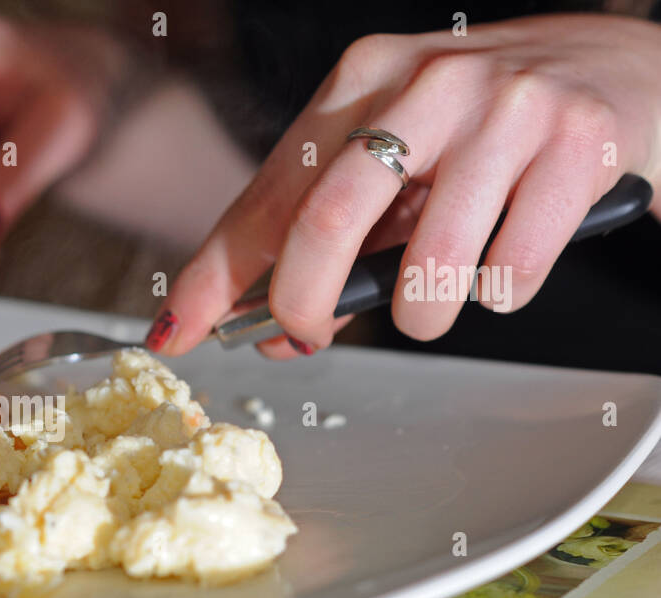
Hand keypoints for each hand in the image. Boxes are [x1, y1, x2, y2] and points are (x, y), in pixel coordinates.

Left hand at [147, 14, 660, 356]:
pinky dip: (495, 294)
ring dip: (417, 314)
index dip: (214, 274)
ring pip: (425, 261)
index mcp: (361, 81)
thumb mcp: (396, 155)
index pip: (266, 194)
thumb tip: (277, 324)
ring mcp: (504, 107)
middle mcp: (425, 83)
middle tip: (308, 334)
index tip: (177, 330)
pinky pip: (507, 270)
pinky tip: (502, 265)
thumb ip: (333, 227)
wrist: (625, 68)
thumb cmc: (489, 125)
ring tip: (431, 303)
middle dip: (303, 304)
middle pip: (325, 221)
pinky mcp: (577, 144)